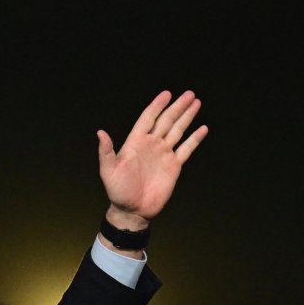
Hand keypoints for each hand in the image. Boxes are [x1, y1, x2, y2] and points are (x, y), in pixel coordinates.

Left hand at [97, 90, 207, 229]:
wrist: (132, 210)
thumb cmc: (117, 191)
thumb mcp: (108, 170)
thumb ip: (106, 151)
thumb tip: (100, 133)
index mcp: (135, 143)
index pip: (148, 118)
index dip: (157, 106)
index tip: (167, 94)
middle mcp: (151, 145)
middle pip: (166, 121)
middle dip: (177, 107)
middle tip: (189, 93)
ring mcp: (163, 154)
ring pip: (178, 130)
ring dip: (187, 117)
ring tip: (196, 102)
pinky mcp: (174, 166)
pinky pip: (186, 149)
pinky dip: (195, 139)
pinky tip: (202, 128)